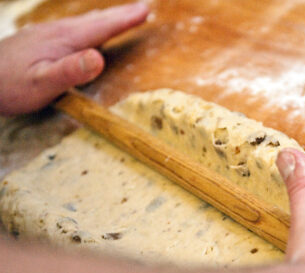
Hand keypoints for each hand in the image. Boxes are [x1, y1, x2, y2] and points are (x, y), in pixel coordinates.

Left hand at [0, 2, 148, 115]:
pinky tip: (89, 31)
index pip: (101, 26)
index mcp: (64, 40)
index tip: (146, 10)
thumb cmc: (11, 86)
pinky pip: (75, 29)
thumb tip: (99, 57)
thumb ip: (70, 70)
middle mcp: (58, 31)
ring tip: (123, 16)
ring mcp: (49, 34)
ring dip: (107, 18)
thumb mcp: (42, 83)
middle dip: (121, 14)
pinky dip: (92, 26)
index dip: (125, 19)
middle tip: (143, 8)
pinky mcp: (43, 40)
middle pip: (96, 20)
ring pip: (86, 23)